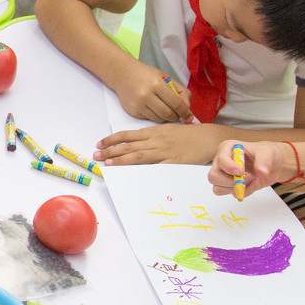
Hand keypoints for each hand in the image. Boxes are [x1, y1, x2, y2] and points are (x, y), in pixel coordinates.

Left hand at [96, 124, 220, 166]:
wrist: (208, 138)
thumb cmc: (188, 135)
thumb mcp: (167, 130)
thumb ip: (152, 136)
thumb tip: (135, 141)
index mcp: (153, 132)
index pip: (127, 135)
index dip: (112, 139)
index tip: (99, 144)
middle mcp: (156, 140)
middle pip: (129, 146)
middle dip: (110, 151)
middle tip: (96, 156)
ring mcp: (164, 151)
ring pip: (139, 155)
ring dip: (122, 160)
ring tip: (108, 163)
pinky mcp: (173, 162)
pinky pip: (157, 167)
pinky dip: (145, 170)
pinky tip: (134, 174)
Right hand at [113, 64, 194, 125]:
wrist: (123, 74)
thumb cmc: (148, 76)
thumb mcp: (166, 78)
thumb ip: (181, 92)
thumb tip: (187, 109)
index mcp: (157, 84)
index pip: (176, 104)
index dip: (185, 112)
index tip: (189, 117)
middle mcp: (146, 95)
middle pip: (168, 114)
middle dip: (176, 116)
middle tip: (178, 114)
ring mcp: (138, 104)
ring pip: (159, 119)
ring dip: (166, 117)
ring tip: (166, 110)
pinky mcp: (132, 111)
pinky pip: (149, 119)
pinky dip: (155, 116)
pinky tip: (153, 108)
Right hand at [208, 140, 287, 197]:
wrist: (273, 165)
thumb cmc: (266, 153)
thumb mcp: (268, 152)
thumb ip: (264, 161)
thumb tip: (261, 172)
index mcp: (227, 148)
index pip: (220, 159)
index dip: (229, 167)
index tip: (241, 172)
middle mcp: (221, 162)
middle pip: (213, 176)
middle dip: (230, 181)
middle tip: (247, 178)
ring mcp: (224, 175)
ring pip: (218, 188)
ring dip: (235, 188)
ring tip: (251, 180)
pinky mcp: (229, 186)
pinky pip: (230, 194)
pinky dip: (241, 192)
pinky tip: (251, 184)